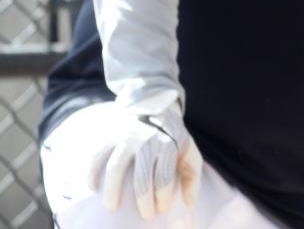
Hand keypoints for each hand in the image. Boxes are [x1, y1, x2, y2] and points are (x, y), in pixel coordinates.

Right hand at [87, 106, 202, 218]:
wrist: (155, 107)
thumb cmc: (173, 138)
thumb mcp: (189, 151)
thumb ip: (192, 176)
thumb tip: (189, 204)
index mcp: (169, 145)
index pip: (164, 178)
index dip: (163, 199)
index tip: (162, 210)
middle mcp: (147, 141)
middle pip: (142, 178)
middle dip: (143, 202)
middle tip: (145, 216)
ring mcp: (127, 137)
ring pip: (115, 168)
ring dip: (112, 191)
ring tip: (113, 207)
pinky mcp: (110, 135)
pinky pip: (97, 156)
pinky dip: (92, 173)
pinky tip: (93, 188)